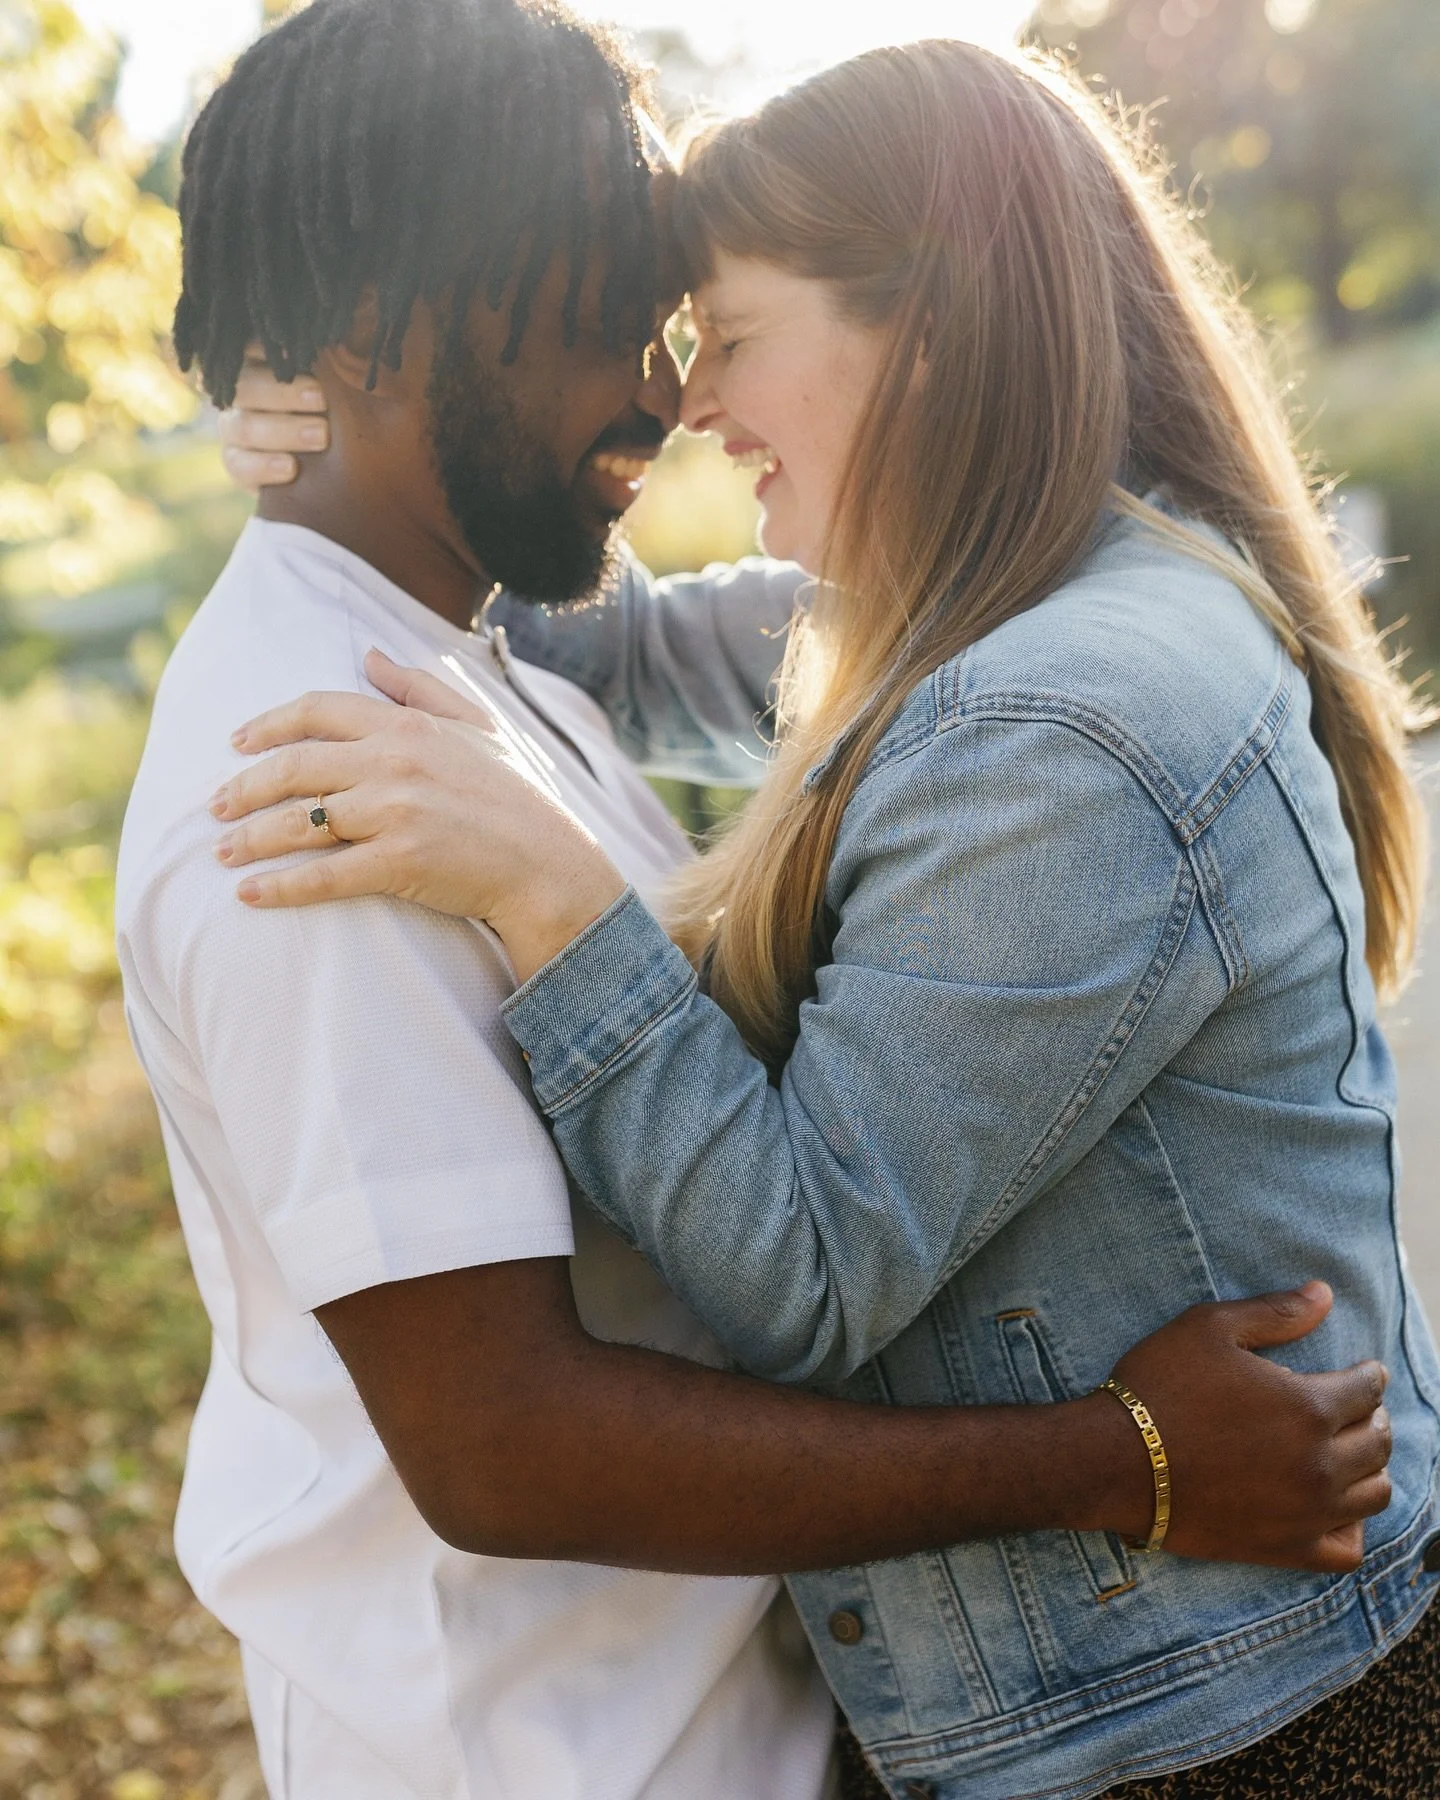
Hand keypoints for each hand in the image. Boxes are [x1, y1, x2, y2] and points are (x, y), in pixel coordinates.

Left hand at [211, 650, 627, 979]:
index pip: (318, 711)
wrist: (551, 865)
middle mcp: (395, 763)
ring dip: (250, 838)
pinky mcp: (399, 864)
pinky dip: (280, 887)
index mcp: (408, 726)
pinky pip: (324, 875)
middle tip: (214, 806)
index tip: (236, 744)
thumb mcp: (477, 728)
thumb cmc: (516, 799)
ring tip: (222, 852)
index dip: (268, 725)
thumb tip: (368, 655)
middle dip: (244, 787)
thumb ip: (419, 689)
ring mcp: (395, 814)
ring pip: (299, 821)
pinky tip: (250, 895)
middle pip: (295, 766)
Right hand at [218, 347, 329, 489]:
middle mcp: (241, 394)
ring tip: (321, 436)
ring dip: (283, 431)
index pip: (250, 347)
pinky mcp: (237, 464)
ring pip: (243, 426)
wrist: (334, 474)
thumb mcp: (341, 389)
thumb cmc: (342, 415)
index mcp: (259, 364)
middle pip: (246, 386)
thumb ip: (337, 369)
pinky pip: (238, 465)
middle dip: (284, 392)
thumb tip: (348, 349)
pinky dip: (264, 466)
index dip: (266, 348)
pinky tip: (291, 469)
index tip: (295, 351)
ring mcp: (234, 430)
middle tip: (321, 399)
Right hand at [1082, 1282, 1389, 1571]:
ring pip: (1374, 1494)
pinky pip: (1348, 1550)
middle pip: (1378, 1442)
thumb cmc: (1159, 1386)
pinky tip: (1337, 1509)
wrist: (1115, 1461)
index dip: (1369, 1375)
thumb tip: (1324, 1294)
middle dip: (1374, 1418)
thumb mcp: (1209, 1328)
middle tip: (1358, 1409)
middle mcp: (1320, 1463)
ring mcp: (1307, 1512)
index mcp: (1309, 1406)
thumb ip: (1275, 1313)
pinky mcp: (1286, 1549)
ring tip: (1350, 1454)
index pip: (1368, 1390)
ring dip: (1371, 1468)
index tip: (1362, 1371)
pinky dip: (1354, 1529)